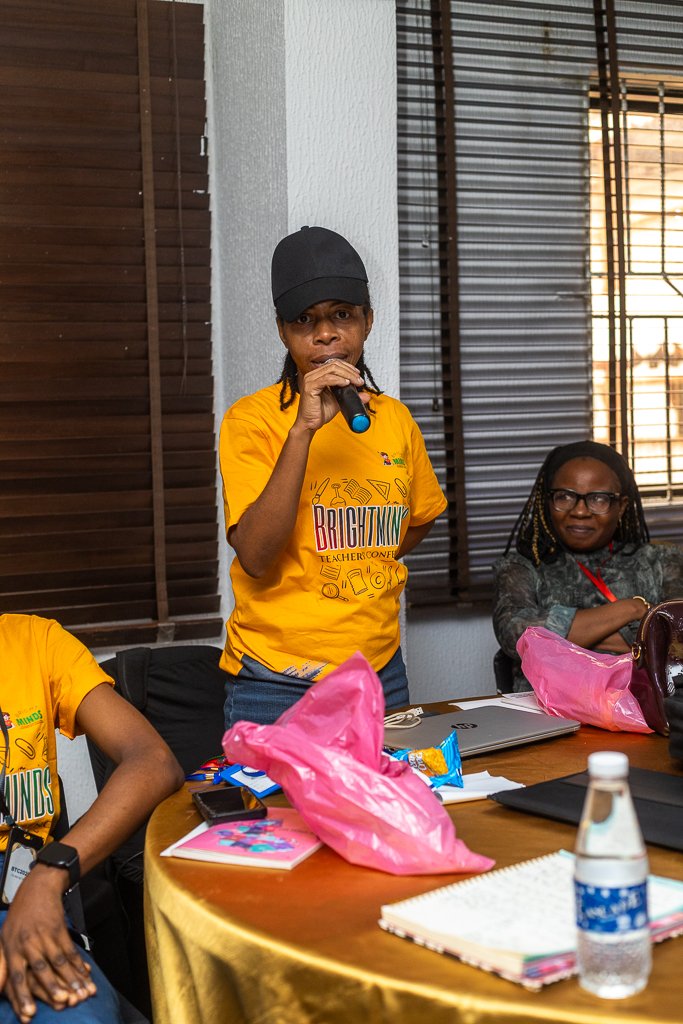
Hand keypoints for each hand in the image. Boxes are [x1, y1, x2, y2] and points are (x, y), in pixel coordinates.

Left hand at [0, 866, 95, 1021]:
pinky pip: (70, 950)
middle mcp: (28, 943)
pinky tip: (86, 974)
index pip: (16, 975)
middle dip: (52, 988)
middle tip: (63, 1003)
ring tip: (82, 992)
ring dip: (71, 978)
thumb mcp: (4, 937)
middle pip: (41, 969)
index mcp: (12, 947)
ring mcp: (45, 935)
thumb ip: (2, 964)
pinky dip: (79, 964)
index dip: (22, 995)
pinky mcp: (60, 929)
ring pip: (59, 961)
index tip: (29, 1013)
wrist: (39, 887)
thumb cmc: (20, 915)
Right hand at [295, 359, 365, 432]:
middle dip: (350, 371)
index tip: (358, 375)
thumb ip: (351, 396)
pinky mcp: (310, 387)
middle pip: (334, 364)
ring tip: (356, 382)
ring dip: (347, 375)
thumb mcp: (340, 401)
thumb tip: (366, 395)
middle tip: (359, 380)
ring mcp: (310, 380)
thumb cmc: (320, 412)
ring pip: (332, 369)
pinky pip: (327, 379)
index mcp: (318, 375)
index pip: (334, 364)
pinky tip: (346, 383)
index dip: (348, 367)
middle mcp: (313, 375)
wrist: (310, 424)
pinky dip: (338, 380)